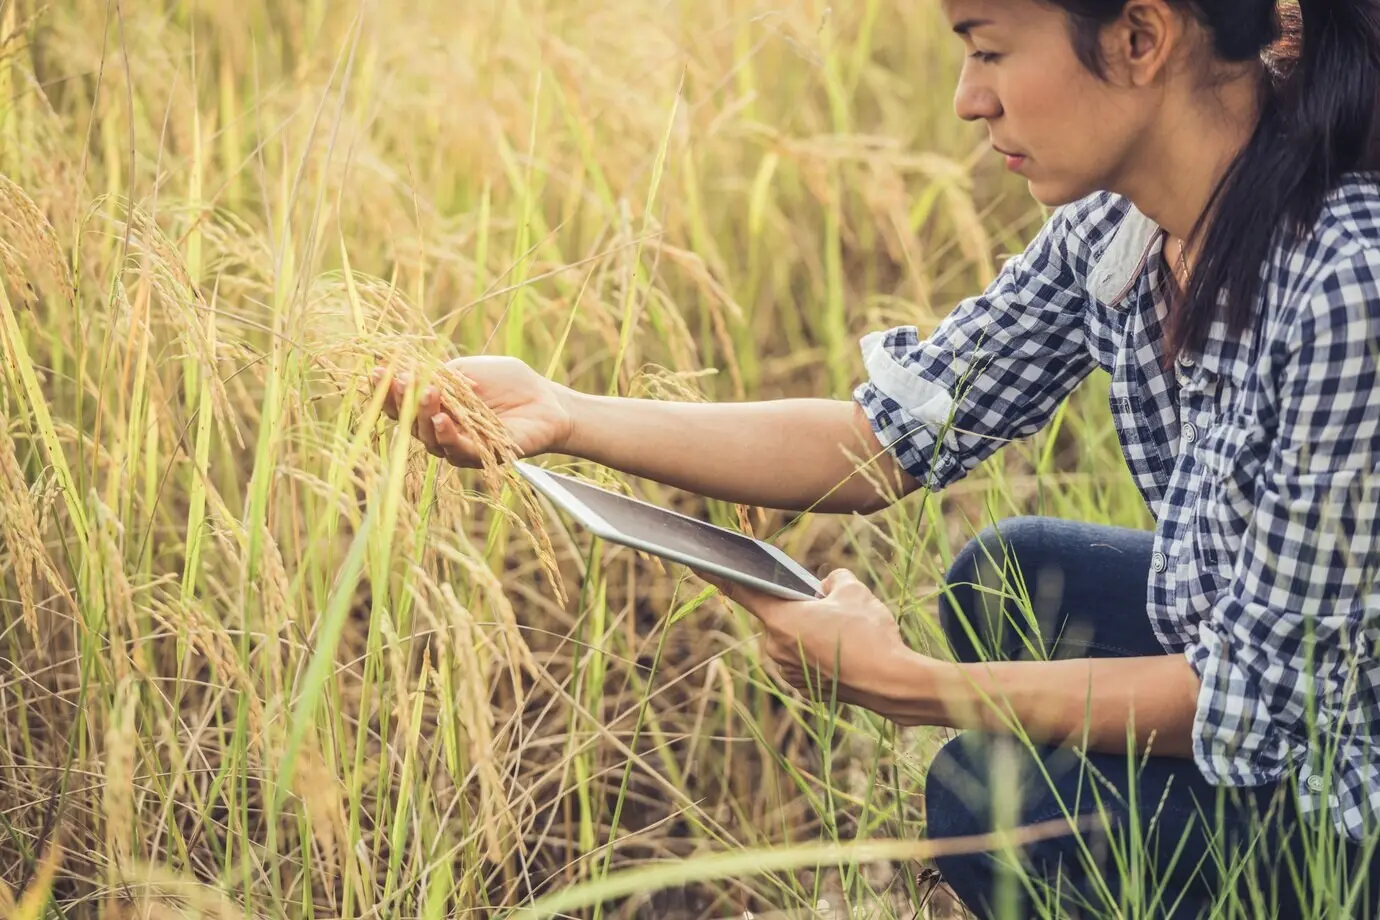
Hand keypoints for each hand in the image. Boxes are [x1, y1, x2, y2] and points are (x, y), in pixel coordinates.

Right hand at [371, 356, 575, 467]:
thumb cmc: (509, 382)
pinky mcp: (482, 458)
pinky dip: (448, 435)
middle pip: (410, 423)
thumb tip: (405, 374)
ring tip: (429, 394)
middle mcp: (441, 431)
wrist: (547, 400)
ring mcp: (460, 447)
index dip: (387, 390)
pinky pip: (459, 451)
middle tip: (401, 380)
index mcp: (435, 408)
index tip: (377, 371)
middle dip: (402, 401)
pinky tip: (443, 421)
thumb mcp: (468, 370)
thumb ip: (440, 375)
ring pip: (430, 438)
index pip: (403, 403)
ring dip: (425, 415)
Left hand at [696, 568, 923, 720]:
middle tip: (830, 606)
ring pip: (792, 638)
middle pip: (777, 615)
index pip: (741, 591)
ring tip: (844, 633)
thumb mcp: (854, 590)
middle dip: (798, 607)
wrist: (891, 682)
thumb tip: (827, 585)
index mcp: (780, 620)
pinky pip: (802, 659)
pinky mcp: (803, 688)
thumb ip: (833, 579)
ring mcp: (787, 671)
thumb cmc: (869, 633)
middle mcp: (775, 648)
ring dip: (809, 631)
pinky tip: (843, 651)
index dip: (718, 576)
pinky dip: (817, 652)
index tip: (697, 565)